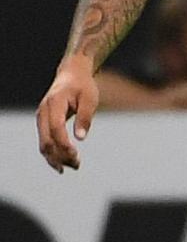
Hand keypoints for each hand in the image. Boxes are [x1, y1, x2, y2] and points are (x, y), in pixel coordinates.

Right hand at [34, 56, 96, 170]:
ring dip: (56, 158)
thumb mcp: (90, 99)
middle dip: (60, 155)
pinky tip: (63, 163)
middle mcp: (43, 111)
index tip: (76, 154)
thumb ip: (85, 117)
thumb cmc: (83, 86)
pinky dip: (53, 153)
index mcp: (54, 103)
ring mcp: (41, 118)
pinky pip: (45, 141)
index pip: (55, 127)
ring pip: (43, 143)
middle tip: (77, 165)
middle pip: (46, 139)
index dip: (64, 143)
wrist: (71, 75)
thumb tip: (80, 138)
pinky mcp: (43, 122)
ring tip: (74, 166)